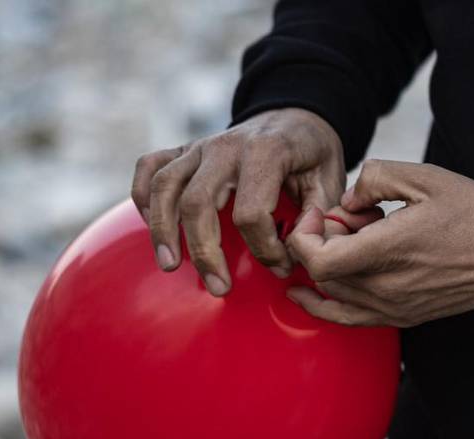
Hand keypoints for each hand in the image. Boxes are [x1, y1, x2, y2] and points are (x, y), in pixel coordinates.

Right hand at [130, 108, 345, 296]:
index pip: (252, 213)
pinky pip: (148, 167)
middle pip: (197, 203)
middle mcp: (226, 146)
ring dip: (162, 230)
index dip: (266, 249)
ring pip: (164, 187)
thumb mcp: (331, 178)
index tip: (281, 266)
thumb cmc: (312, 155)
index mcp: (267, 152)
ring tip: (170, 265)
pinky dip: (141, 197)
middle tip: (219, 288)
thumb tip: (300, 249)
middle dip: (206, 253)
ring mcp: (200, 146)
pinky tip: (150, 226)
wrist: (295, 115)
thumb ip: (319, 215)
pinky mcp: (183, 149)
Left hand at [285, 160, 473, 326]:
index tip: (318, 214)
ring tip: (363, 239)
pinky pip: (347, 318)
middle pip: (321, 272)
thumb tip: (346, 201)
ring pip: (331, 292)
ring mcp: (392, 308)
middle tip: (355, 217)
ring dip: (331, 264)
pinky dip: (322, 305)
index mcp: (387, 251)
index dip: (304, 234)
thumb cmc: (470, 212)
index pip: (316, 258)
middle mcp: (384, 287)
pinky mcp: (401, 317)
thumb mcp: (423, 176)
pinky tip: (305, 294)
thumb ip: (374, 178)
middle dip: (322, 240)